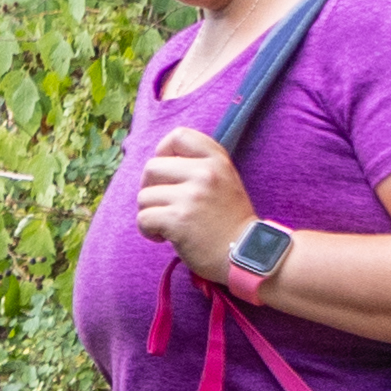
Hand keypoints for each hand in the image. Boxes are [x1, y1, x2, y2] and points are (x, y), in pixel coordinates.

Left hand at [130, 129, 259, 277]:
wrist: (247, 254)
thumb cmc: (231, 221)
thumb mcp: (225, 180)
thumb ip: (200, 165)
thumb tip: (161, 160)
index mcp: (216, 160)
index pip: (178, 135)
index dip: (163, 151)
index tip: (166, 173)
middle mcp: (205, 173)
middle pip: (152, 167)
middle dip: (149, 187)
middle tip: (161, 204)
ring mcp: (191, 196)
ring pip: (144, 196)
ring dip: (149, 212)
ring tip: (165, 224)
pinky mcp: (179, 220)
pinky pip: (143, 218)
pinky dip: (147, 230)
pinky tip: (162, 237)